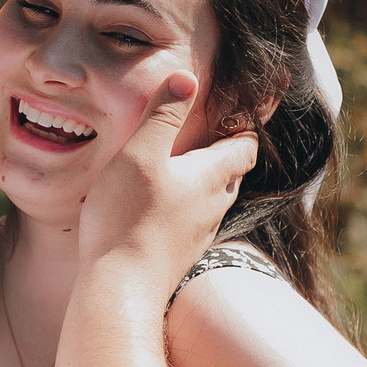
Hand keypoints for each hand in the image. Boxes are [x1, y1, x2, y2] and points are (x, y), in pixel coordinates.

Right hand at [78, 72, 257, 298]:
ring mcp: (200, 232)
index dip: (245, 125)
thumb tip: (188, 78)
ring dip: (206, 180)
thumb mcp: (140, 154)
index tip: (240, 110)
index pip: (245, 145)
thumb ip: (163, 115)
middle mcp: (215, 204)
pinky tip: (163, 205)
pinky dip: (188, 205)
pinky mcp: (182, 253)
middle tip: (208, 132)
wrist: (121, 288)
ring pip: (215, 198)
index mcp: (212, 175)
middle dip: (225, 150)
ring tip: (183, 165)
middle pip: (233, 171)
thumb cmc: (128, 218)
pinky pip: (195, 220)